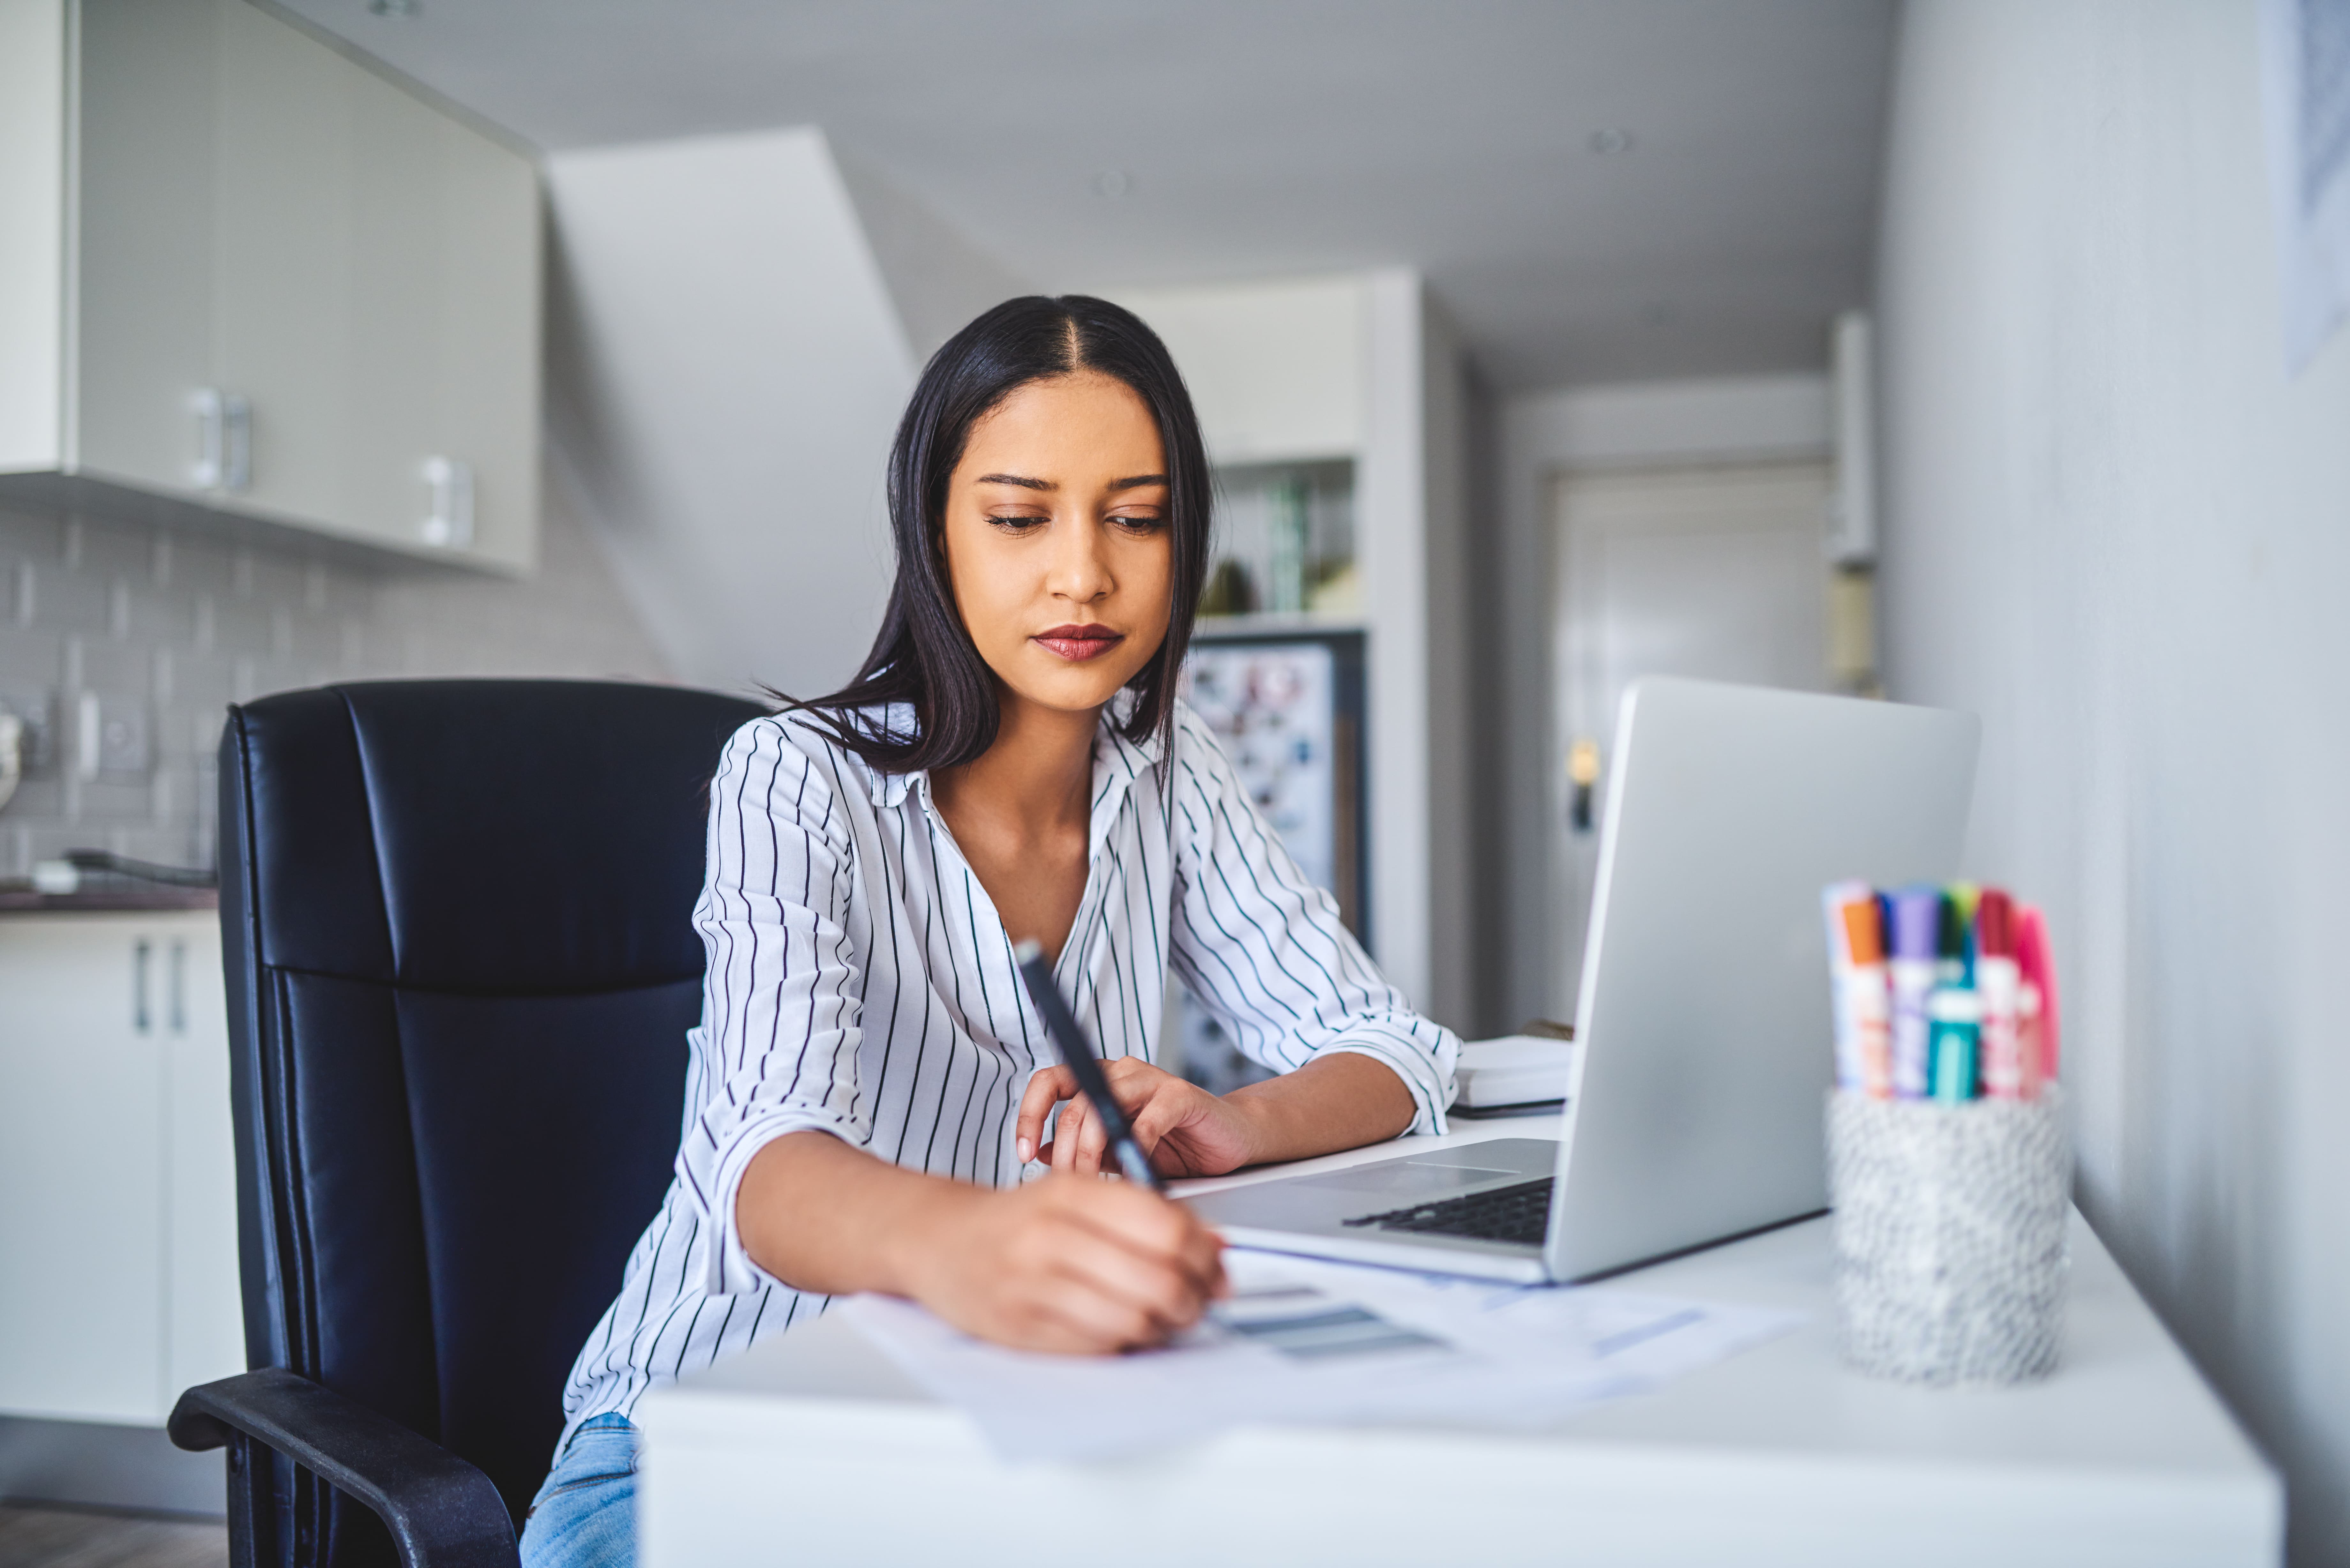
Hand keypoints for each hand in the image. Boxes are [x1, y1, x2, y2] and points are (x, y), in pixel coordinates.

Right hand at [900, 1174, 1225, 1353]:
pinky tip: (1125, 1330)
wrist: (936, 1239)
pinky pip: (1097, 1346)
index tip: (1217, 1270)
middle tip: (1200, 1302)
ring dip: (1164, 1327)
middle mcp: (1051, 1235)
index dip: (1206, 1255)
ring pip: (1133, 1318)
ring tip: (1166, 1319)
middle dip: (1195, 1299)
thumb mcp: (1075, 1194)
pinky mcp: (1019, 1328)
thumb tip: (1214, 1244)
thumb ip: (1142, 1213)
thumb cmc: (1017, 1219)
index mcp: (1071, 1192)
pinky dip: (1124, 1343)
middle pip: (1159, 1279)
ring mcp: (1032, 1284)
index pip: (1166, 1226)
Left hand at [1015, 1058, 1263, 1178]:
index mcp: (1100, 1081)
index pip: (1049, 1082)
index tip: (1022, 1153)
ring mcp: (1151, 1080)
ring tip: (1096, 1182)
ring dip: (1092, 1151)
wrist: (1229, 1141)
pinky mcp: (1180, 1094)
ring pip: (1102, 1108)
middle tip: (1069, 1186)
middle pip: (1073, 1105)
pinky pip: (1146, 1122)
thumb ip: (1081, 1148)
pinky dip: (1135, 1152)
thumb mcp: (1116, 1152)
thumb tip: (1038, 1154)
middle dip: (1065, 1153)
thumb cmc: (1175, 1146)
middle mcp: (1121, 1073)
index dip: (1029, 1114)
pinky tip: (1135, 1176)